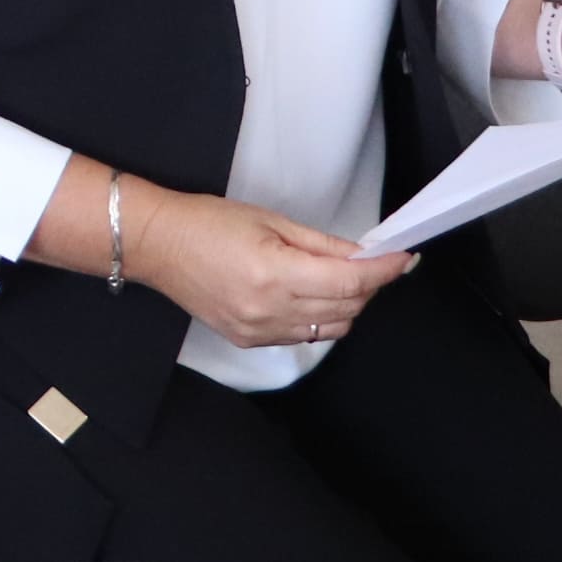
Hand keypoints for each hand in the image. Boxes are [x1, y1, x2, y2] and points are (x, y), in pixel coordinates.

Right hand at [123, 185, 415, 350]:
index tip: (403, 260)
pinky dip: (318, 316)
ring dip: (346, 304)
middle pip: (347, 307)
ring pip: (331, 328)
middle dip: (369, 285)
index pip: (350, 281)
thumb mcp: (271, 221)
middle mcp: (269, 309)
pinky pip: (304, 335)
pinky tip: (308, 294)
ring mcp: (259, 330)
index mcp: (275, 273)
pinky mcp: (249, 340)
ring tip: (338, 278)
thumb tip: (364, 255)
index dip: (383, 271)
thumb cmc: (207, 224)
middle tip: (371, 262)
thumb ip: (322, 244)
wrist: (158, 245)